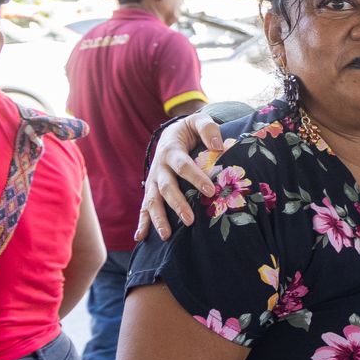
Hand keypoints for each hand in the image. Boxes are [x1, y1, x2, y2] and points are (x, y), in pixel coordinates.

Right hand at [135, 112, 224, 241]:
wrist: (171, 134)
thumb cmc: (190, 130)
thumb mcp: (198, 122)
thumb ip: (208, 129)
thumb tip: (218, 146)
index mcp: (171, 150)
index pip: (183, 166)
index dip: (196, 177)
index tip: (210, 190)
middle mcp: (159, 167)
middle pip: (166, 187)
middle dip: (177, 204)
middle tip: (190, 220)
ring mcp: (153, 180)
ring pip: (152, 200)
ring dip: (158, 218)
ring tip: (166, 235)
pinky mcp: (151, 190)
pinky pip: (144, 207)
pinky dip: (142, 222)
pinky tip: (140, 238)